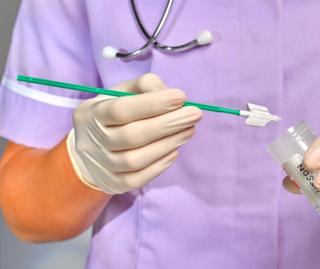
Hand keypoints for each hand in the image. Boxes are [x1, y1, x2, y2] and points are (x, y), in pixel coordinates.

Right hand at [67, 73, 202, 193]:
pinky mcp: (113, 184)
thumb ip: (146, 87)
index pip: (121, 109)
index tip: (181, 97)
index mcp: (91, 113)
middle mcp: (92, 141)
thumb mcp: (122, 92)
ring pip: (136, 160)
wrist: (89, 148)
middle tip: (195, 115)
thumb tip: (175, 98)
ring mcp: (102, 165)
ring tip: (189, 130)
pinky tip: (175, 150)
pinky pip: (138, 179)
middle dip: (168, 124)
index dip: (153, 104)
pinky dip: (160, 165)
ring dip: (168, 144)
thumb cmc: (113, 113)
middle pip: (132, 136)